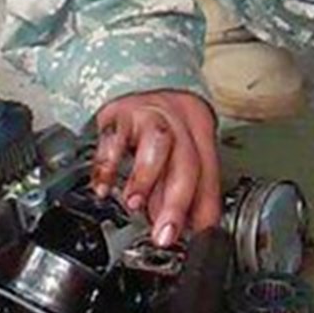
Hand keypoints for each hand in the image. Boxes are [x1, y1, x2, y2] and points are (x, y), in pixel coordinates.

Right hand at [91, 89, 221, 245]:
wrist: (136, 77)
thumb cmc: (161, 122)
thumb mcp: (176, 149)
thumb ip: (176, 188)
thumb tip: (182, 228)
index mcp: (200, 130)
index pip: (209, 172)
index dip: (205, 206)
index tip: (200, 235)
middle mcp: (178, 120)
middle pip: (186, 161)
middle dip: (177, 203)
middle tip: (165, 235)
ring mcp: (149, 113)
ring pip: (157, 143)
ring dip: (145, 180)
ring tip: (135, 206)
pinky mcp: (118, 115)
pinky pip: (112, 142)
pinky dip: (107, 169)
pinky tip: (104, 188)